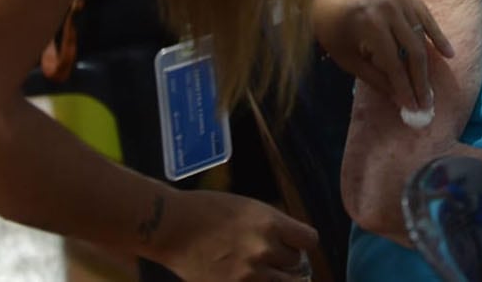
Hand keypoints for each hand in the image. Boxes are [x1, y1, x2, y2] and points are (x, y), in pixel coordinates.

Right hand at [154, 190, 317, 280]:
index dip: (302, 242)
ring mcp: (250, 273)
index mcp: (269, 222)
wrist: (172, 226)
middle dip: (286, 259)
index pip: (309, 239)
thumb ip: (270, 225)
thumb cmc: (205, 211)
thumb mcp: (246, 208)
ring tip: (259, 268)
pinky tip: (246, 276)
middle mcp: (264, 248)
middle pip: (296, 262)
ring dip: (276, 276)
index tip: (294, 243)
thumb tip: (289, 243)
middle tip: (269, 255)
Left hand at [312, 0, 453, 111]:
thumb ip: (374, 77)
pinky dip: (437, 35)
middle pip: (412, 50)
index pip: (394, 62)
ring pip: (421, 35)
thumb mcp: (345, 55)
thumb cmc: (331, 24)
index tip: (412, 107)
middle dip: (420, 80)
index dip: (404, 87)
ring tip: (432, 88)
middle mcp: (388, 7)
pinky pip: (426, 16)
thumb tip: (399, 100)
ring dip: (428, 64)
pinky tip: (448, 53)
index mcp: (369, 22)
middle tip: (426, 103)